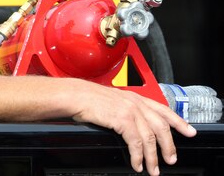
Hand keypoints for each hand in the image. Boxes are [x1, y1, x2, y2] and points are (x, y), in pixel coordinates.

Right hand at [70, 80, 196, 175]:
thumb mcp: (112, 101)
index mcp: (135, 97)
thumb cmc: (87, 98)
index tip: (189, 131)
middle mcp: (136, 103)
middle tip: (171, 159)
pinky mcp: (122, 120)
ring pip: (150, 138)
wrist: (75, 96)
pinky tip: (137, 164)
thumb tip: (131, 127)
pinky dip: (138, 157)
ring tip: (153, 169)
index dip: (178, 122)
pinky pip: (136, 143)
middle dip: (168, 146)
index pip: (163, 110)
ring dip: (153, 157)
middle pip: (161, 126)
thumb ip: (125, 110)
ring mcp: (130, 110)